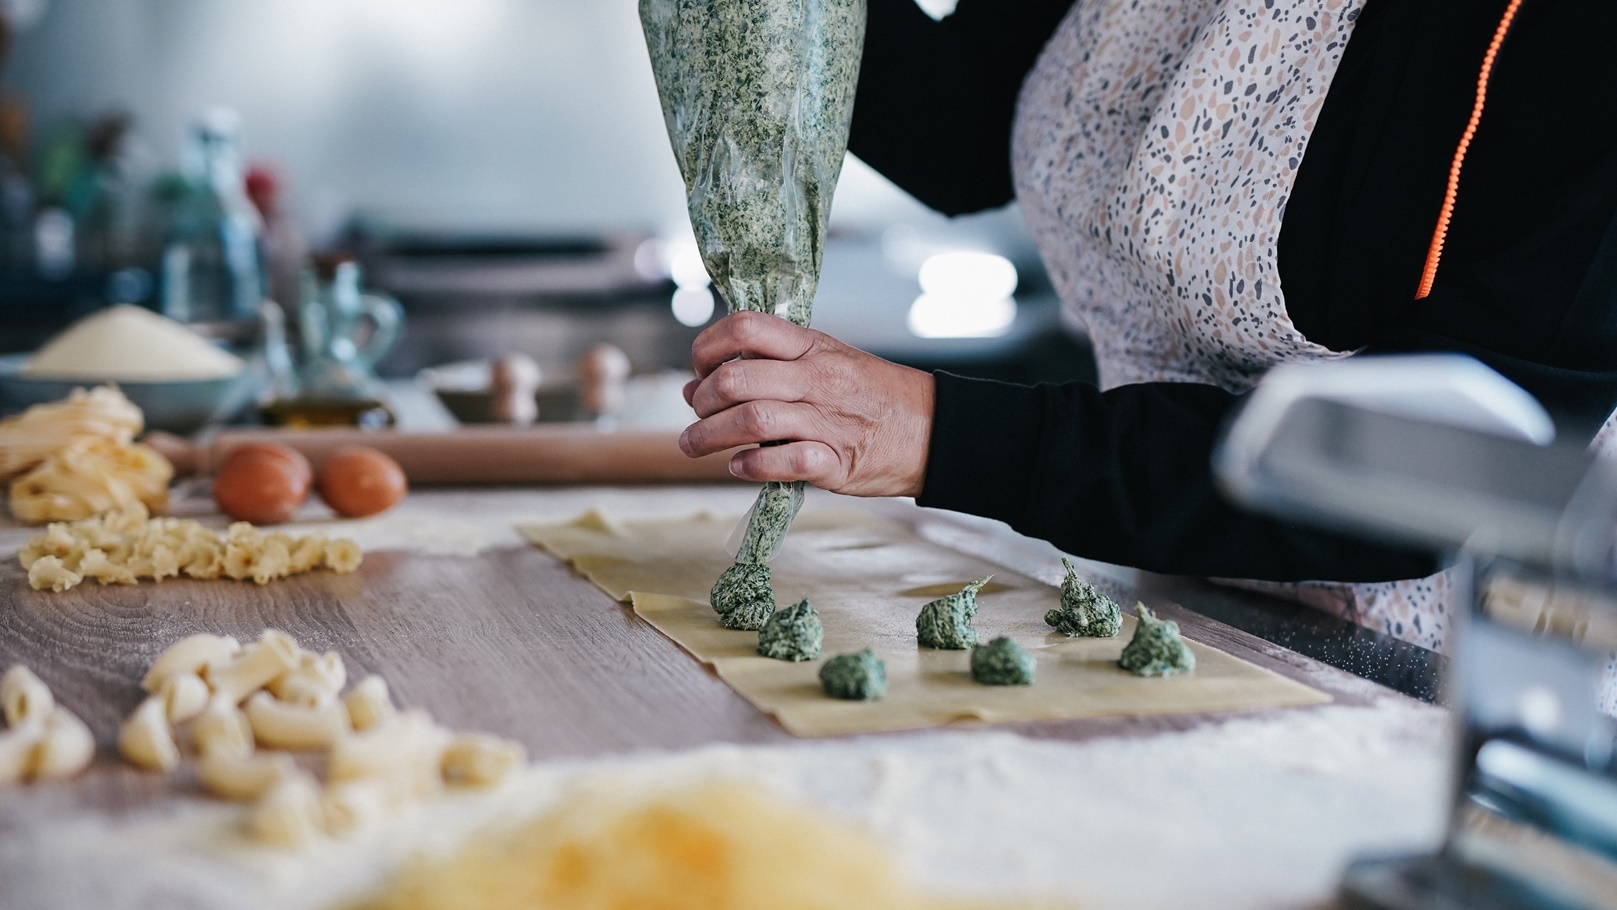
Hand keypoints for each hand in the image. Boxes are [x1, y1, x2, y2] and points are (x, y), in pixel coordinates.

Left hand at [679, 311, 934, 497]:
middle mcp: (817, 379)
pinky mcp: (837, 462)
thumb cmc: (871, 396)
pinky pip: (785, 461)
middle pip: (737, 379)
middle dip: (702, 399)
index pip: (745, 328)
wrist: (935, 430)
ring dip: (710, 436)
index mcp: (813, 346)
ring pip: (752, 421)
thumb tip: (696, 386)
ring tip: (694, 445)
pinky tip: (740, 466)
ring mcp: (827, 420)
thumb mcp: (827, 361)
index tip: (699, 369)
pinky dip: (752, 465)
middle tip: (696, 413)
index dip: (708, 347)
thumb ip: (770, 368)